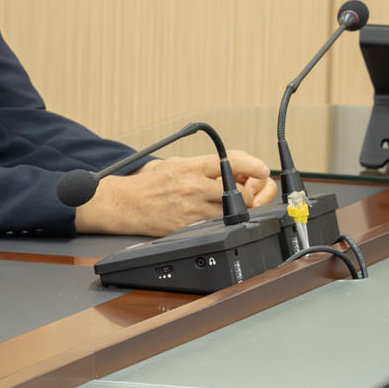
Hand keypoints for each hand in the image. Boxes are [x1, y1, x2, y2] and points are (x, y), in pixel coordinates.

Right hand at [74, 151, 275, 236]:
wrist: (125, 203)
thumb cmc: (148, 183)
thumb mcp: (175, 164)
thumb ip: (203, 166)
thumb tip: (232, 168)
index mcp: (190, 168)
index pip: (229, 161)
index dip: (251, 165)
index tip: (263, 170)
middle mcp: (193, 187)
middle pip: (238, 191)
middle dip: (247, 193)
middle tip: (246, 192)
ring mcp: (191, 208)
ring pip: (230, 211)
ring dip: (235, 209)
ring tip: (227, 204)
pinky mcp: (188, 226)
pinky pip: (215, 225)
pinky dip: (220, 221)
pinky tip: (213, 216)